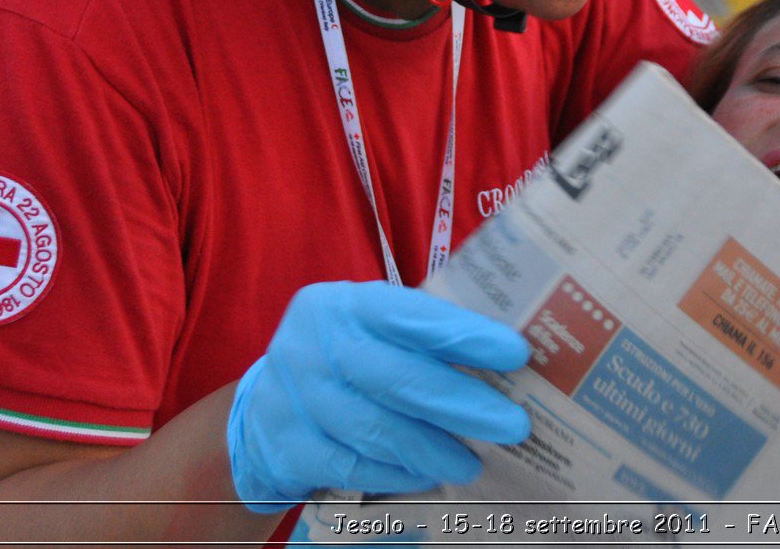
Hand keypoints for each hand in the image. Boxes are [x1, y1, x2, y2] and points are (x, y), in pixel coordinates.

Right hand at [226, 282, 531, 511]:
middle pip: (397, 378)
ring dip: (432, 450)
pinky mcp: (285, 444)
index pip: (413, 315)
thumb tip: (507, 361)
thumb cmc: (345, 358)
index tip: (516, 353)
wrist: (263, 405)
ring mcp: (295, 395)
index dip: (466, 335)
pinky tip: (427, 475)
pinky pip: (351, 465)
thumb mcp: (372, 330)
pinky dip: (396, 473)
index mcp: (347, 304)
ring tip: (472, 462)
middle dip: (463, 405)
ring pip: (375, 429)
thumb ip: (422, 337)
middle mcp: (316, 343)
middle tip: (514, 425)